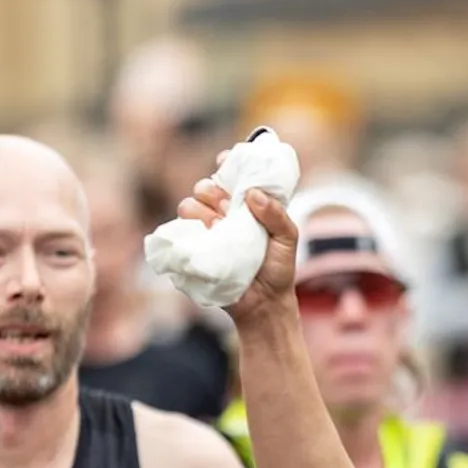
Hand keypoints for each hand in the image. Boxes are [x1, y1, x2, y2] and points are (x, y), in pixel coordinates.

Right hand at [179, 153, 300, 322]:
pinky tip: (207, 234)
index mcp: (246, 204)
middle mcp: (224, 214)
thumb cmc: (278, 269)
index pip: (230, 174)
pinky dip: (189, 227)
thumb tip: (253, 193)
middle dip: (212, 189)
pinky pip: (180, 230)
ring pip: (189, 205)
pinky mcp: (196, 249)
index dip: (226, 163)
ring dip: (201, 209)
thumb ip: (277, 213)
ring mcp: (208, 231)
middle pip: (204, 187)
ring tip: (219, 225)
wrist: (264, 305)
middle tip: (229, 205)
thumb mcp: (288, 238)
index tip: (226, 161)